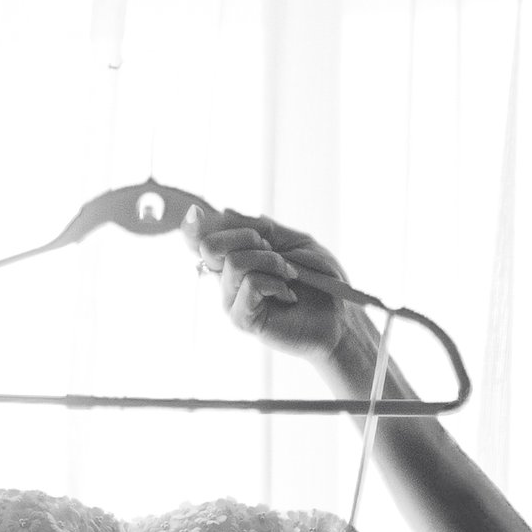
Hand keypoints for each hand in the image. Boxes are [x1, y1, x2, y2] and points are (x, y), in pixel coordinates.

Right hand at [183, 204, 369, 372]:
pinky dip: (275, 283)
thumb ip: (260, 228)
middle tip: (274, 252)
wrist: (340, 317)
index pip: (200, 239)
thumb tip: (224, 211)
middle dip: (247, 237)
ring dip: (270, 262)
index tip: (196, 212)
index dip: (192, 225)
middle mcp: (229, 279)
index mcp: (236, 258)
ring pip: (233, 263)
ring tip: (290, 276)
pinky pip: (249, 285)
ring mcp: (233, 301)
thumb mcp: (293, 243)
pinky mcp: (243, 320)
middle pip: (208, 246)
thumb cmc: (319, 282)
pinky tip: (288, 296)